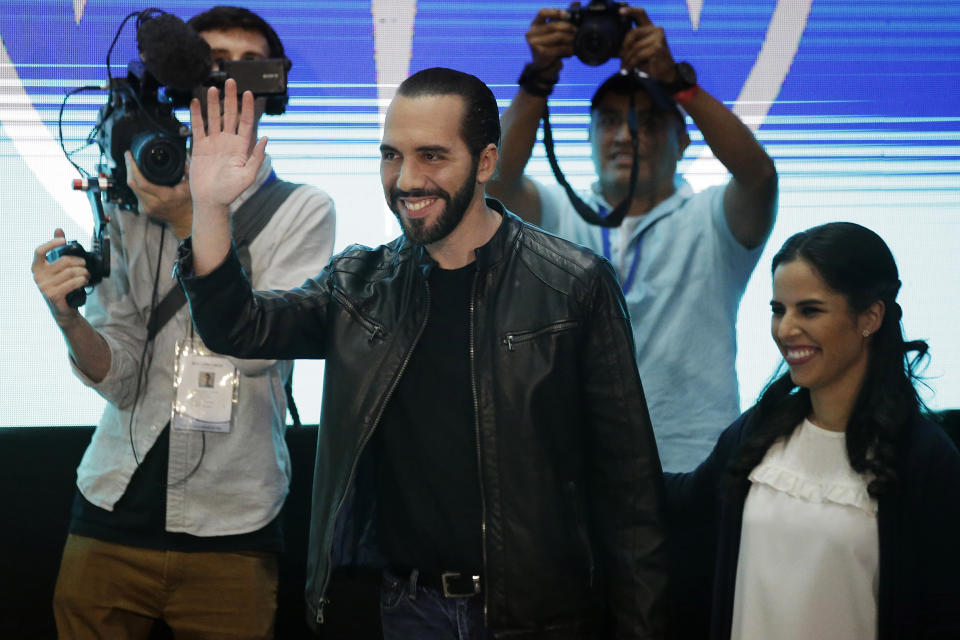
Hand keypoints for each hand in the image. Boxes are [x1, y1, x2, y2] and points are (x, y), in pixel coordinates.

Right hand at [32, 229, 86, 324]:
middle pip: (64, 261)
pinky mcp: (54, 295)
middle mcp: (38, 276)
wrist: (63, 310)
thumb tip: (58, 230)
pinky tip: (85, 280)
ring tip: (87, 275)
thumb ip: (57, 249)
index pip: (39, 251)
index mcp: (37, 267)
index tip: (64, 241)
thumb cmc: (61, 285)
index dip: (51, 243)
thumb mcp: (58, 269)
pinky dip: (82, 280)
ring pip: (71, 272)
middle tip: (85, 266)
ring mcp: (44, 287)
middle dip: (79, 262)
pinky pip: (73, 283)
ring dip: (84, 272)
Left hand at [125, 151, 192, 237]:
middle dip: (129, 169)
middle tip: (128, 157)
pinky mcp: (144, 210)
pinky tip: (136, 176)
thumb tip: (184, 162)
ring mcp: (147, 208)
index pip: (142, 183)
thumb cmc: (187, 203)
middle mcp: (153, 203)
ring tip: (131, 164)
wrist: (184, 220)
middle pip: (133, 185)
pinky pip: (136, 194)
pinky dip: (135, 184)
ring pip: (132, 189)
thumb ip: (188, 173)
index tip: (130, 157)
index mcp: (164, 197)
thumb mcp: (190, 187)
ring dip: (130, 176)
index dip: (133, 168)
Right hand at [188, 78, 266, 213]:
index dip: (247, 108)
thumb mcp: (248, 175)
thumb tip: (266, 138)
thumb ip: (256, 156)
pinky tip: (195, 102)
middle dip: (231, 99)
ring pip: (214, 118)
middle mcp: (228, 141)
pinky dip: (196, 115)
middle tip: (231, 81)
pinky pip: (198, 127)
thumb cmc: (231, 191)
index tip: (248, 93)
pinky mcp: (200, 147)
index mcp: (242, 147)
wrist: (211, 201)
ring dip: (214, 103)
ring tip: (212, 88)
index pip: (246, 122)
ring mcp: (214, 143)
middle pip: (230, 115)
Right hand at [527, 8, 574, 71]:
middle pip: (553, 25)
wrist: (544, 65)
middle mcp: (531, 32)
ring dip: (570, 38)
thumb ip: (563, 17)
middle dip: (568, 26)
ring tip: (577, 40)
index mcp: (535, 24)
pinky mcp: (540, 52)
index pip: (542, 12)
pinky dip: (568, 48)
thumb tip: (576, 2)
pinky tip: (573, 50)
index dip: (554, 12)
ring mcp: (534, 43)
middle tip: (577, 30)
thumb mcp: (555, 30)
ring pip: (557, 36)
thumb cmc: (550, 45)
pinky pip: (558, 48)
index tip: (567, 14)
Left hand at [619, 7, 675, 81]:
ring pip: (635, 46)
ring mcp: (658, 38)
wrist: (664, 72)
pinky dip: (631, 64)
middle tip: (620, 58)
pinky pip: (638, 55)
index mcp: (650, 27)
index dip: (630, 11)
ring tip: (623, 67)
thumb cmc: (650, 60)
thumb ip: (630, 44)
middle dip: (624, 47)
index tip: (619, 11)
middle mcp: (656, 29)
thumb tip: (614, 47)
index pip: (641, 14)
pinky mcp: (658, 48)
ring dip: (626, 59)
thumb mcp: (639, 50)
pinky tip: (627, 69)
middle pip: (633, 32)